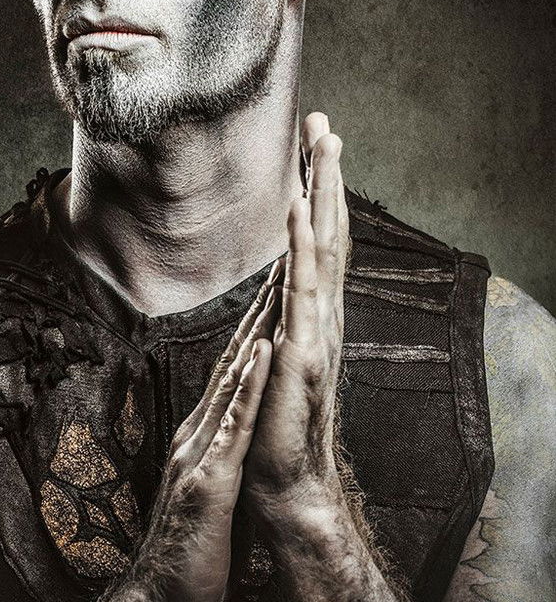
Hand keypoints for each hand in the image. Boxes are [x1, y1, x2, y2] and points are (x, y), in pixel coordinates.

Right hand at [114, 271, 281, 601]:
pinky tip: (262, 354)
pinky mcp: (208, 483)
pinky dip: (247, 388)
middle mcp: (199, 432)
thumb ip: (224, 451)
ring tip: (277, 282)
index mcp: (206, 434)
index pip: (238, 369)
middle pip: (234, 359)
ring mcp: (200, 454)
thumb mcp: (216, 488)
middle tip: (285, 253)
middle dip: (260, 306)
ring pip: (231, 380)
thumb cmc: (194, 550)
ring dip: (255, 329)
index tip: (283, 279)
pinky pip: (230, 427)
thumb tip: (243, 429)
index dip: (260, 322)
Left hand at [243, 111, 349, 532]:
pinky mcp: (302, 352)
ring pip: (323, 247)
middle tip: (325, 121)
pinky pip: (302, 288)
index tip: (313, 145)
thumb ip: (279, 315)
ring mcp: (316, 329)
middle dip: (326, 174)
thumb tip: (279, 280)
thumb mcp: (273, 353)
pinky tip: (298, 206)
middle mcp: (321, 313)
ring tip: (324, 143)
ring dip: (324, 191)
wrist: (281, 479)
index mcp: (310, 312)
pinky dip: (301, 243)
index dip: (317, 191)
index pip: (318, 240)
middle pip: (328, 231)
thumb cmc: (274, 420)